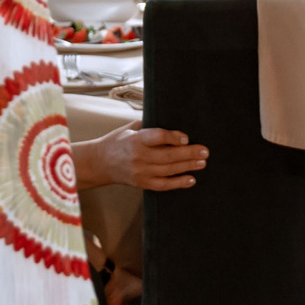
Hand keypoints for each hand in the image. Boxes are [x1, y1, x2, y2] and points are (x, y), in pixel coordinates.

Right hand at [79, 126, 209, 191]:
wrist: (100, 163)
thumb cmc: (118, 141)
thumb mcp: (130, 128)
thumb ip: (149, 125)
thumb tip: (173, 119)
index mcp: (135, 139)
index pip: (157, 137)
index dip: (173, 137)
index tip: (186, 138)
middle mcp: (138, 157)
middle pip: (167, 155)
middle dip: (188, 153)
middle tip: (204, 151)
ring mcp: (140, 172)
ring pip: (168, 170)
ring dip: (188, 166)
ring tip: (202, 162)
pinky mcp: (142, 183)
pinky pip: (163, 185)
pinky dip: (178, 183)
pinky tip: (191, 179)